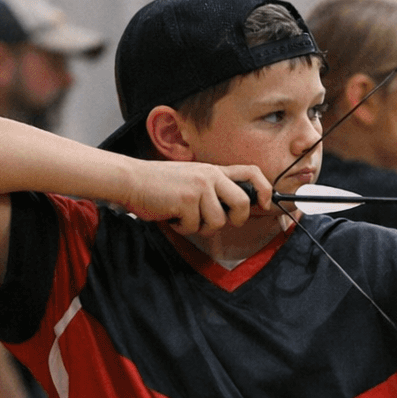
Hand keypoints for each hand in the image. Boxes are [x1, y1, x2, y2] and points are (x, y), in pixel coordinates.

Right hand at [122, 161, 271, 235]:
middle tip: (218, 221)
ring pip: (218, 221)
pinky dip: (182, 227)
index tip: (265, 204)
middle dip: (236, 219)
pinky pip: (195, 226)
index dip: (265, 189)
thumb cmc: (160, 184)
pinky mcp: (187, 200)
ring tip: (183, 216)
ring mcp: (199, 187)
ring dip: (200, 226)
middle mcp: (210, 176)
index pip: (252, 172)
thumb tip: (233, 211)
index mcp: (214, 170)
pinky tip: (171, 216)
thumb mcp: (192, 178)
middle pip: (243, 203)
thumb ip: (213, 189)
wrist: (131, 179)